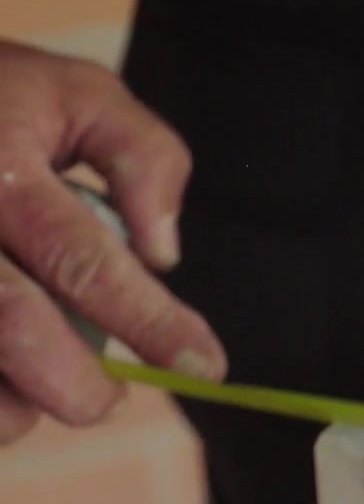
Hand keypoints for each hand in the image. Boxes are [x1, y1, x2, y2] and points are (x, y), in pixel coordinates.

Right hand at [0, 41, 224, 444]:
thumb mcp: (77, 95)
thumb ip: (144, 156)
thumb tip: (161, 253)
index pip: (84, 261)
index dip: (150, 322)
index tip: (204, 364)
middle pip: (14, 326)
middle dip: (75, 386)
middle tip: (107, 398)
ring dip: (12, 408)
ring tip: (43, 390)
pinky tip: (4, 387)